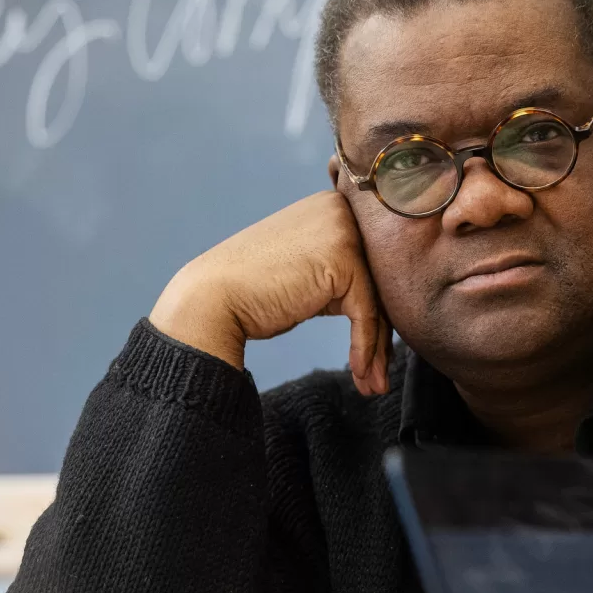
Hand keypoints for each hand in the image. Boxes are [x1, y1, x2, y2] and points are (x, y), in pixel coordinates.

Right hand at [148, 190, 392, 395]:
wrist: (210, 300)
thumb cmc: (250, 293)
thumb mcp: (303, 270)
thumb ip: (337, 272)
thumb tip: (379, 306)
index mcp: (331, 206)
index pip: (371, 263)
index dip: (377, 311)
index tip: (378, 354)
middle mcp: (341, 210)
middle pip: (379, 281)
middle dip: (382, 336)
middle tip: (379, 378)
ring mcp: (343, 231)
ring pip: (377, 300)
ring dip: (377, 350)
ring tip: (373, 386)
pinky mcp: (343, 259)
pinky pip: (366, 312)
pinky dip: (364, 348)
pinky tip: (359, 374)